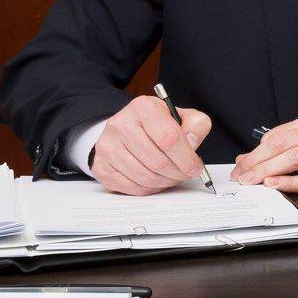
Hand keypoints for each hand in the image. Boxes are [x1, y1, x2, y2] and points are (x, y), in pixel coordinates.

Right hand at [90, 94, 210, 195]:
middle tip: (185, 174)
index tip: (195, 167)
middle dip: (177, 173)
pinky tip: (156, 180)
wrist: (127, 128)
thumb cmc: (157, 124)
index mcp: (143, 108)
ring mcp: (107, 146)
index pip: (169, 138)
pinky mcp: (101, 167)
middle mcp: (120, 125)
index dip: (186, 158)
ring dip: (165, 182)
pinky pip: (131, 188)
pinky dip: (149, 189)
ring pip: (145, 177)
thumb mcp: (181, 116)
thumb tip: (192, 143)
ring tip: (172, 176)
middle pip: (157, 161)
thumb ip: (196, 125)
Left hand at [231, 115, 297, 192]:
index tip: (240, 167)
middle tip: (240, 177)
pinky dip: (291, 182)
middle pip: (282, 144)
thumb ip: (280, 150)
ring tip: (251, 182)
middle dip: (256, 161)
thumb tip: (244, 160)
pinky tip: (275, 184)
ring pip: (295, 158)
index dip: (255, 152)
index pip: (276, 135)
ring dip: (268, 170)